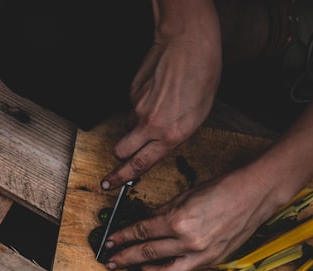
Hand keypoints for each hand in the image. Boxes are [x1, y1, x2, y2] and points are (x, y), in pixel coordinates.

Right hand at [101, 0, 221, 189]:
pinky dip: (140, 102)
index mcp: (172, 135)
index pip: (140, 165)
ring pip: (127, 126)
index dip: (122, 177)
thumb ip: (174, 136)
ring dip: (135, 123)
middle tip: (127, 148)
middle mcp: (152, 125)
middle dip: (121, 153)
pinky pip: (130, 106)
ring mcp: (138, 108)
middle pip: (121, 150)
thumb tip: (157, 147)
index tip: (110, 185)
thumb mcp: (197, 115)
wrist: (189, 44)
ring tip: (157, 106)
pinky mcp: (131, 93)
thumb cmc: (202, 76)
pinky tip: (156, 90)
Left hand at [103, 171, 281, 270]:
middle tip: (110, 260)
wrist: (257, 194)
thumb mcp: (186, 195)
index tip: (110, 242)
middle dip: (125, 257)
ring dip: (144, 270)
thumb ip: (163, 212)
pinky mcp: (212, 260)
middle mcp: (189, 241)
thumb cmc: (224, 188)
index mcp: (179, 221)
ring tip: (133, 267)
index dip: (122, 238)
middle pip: (146, 254)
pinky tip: (158, 267)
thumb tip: (145, 222)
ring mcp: (202, 254)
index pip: (141, 232)